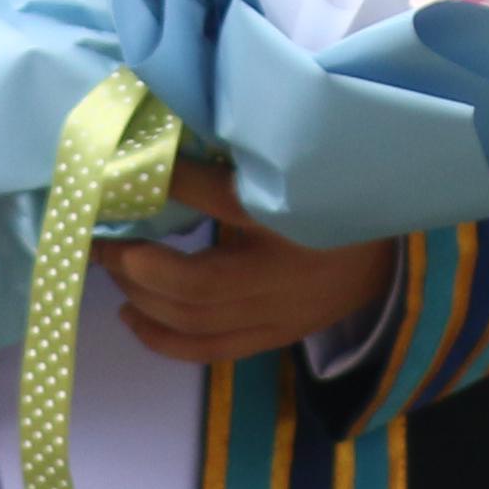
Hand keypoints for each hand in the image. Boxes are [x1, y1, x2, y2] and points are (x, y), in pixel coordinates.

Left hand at [103, 157, 393, 365]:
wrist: (386, 260)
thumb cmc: (330, 202)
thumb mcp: (297, 173)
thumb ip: (241, 160)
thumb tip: (166, 139)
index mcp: (294, 218)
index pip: (221, 200)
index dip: (170, 184)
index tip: (125, 169)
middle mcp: (283, 274)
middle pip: (197, 283)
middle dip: (137, 262)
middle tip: (102, 236)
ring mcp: (277, 314)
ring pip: (195, 320)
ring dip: (141, 297)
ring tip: (111, 268)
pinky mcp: (273, 337)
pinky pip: (208, 350)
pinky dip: (161, 339)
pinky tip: (130, 316)